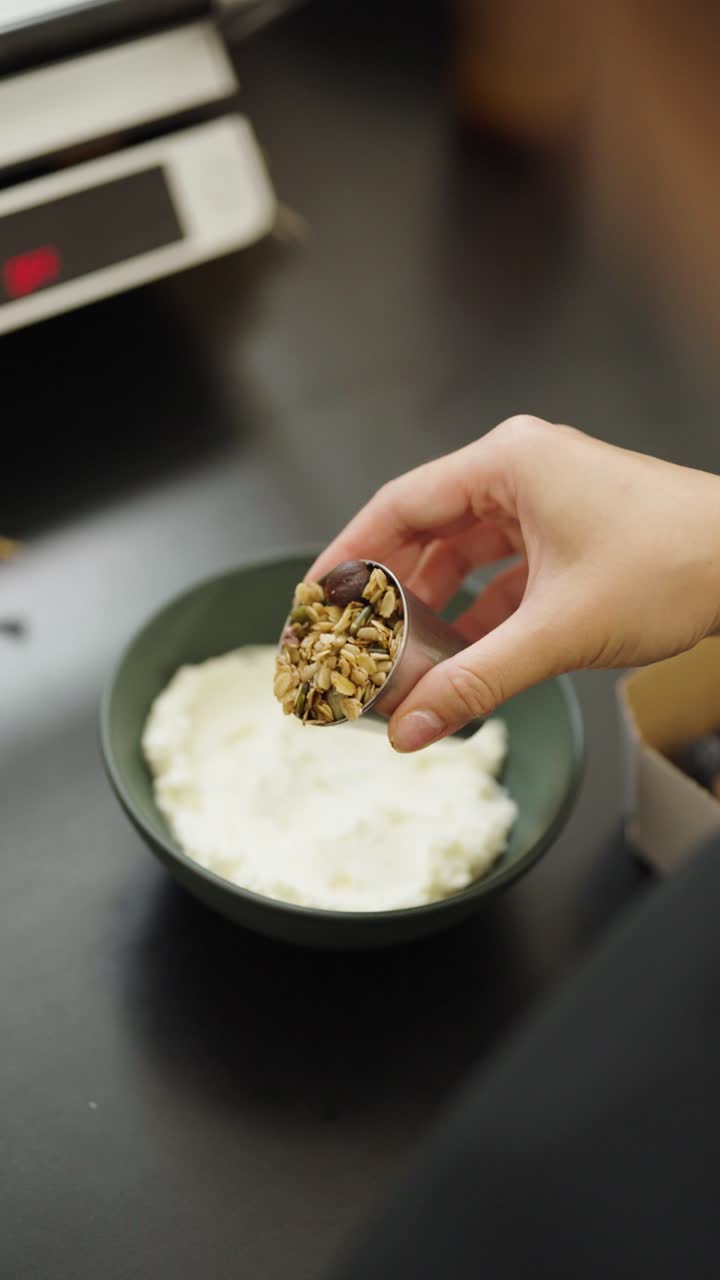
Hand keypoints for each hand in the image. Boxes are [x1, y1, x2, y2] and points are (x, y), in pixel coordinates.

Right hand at [310, 416, 719, 750]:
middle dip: (393, 588)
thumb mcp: (558, 631)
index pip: (400, 505)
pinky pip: (505, 566)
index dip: (350, 553)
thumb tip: (413, 727)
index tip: (316, 596)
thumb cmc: (674, 566)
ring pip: (467, 551)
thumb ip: (476, 681)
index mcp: (508, 464)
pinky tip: (469, 651)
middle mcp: (522, 469)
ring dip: (439, 603)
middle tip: (356, 635)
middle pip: (428, 528)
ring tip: (407, 654)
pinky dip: (483, 607)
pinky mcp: (571, 527)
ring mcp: (549, 496)